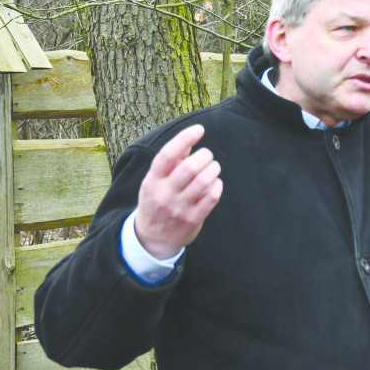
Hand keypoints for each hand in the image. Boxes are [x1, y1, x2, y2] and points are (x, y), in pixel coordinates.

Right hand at [134, 125, 222, 258]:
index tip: (199, 129)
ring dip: (213, 169)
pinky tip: (215, 184)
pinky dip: (217, 185)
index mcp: (152, 180)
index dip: (184, 138)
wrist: (151, 239)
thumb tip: (189, 141)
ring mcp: (178, 208)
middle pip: (190, 167)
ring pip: (203, 181)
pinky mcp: (193, 219)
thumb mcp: (155, 181)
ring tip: (213, 168)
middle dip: (205, 156)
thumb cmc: (157, 201)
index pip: (167, 154)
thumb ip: (171, 162)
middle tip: (208, 156)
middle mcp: (164, 193)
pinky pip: (212, 197)